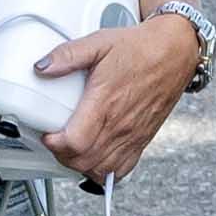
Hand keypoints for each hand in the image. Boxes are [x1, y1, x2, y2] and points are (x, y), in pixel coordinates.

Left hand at [38, 13, 203, 182]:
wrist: (175, 52)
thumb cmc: (140, 48)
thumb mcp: (99, 43)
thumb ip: (67, 55)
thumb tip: (41, 67)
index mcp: (105, 102)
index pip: (75, 141)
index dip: (54, 143)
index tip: (47, 133)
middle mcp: (119, 124)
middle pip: (83, 160)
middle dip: (62, 156)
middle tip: (55, 141)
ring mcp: (132, 135)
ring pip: (100, 170)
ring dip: (81, 165)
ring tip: (72, 150)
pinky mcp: (141, 140)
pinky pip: (122, 170)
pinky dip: (104, 172)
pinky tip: (95, 158)